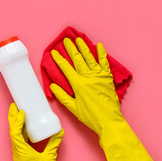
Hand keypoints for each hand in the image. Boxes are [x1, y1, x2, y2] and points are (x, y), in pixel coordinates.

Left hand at [8, 103, 63, 160]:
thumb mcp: (49, 157)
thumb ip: (54, 143)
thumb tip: (59, 131)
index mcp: (21, 151)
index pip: (15, 132)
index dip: (17, 120)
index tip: (21, 111)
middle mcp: (17, 152)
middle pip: (12, 132)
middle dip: (13, 118)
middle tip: (14, 106)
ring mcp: (19, 155)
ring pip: (14, 136)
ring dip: (16, 124)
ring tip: (18, 113)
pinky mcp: (23, 157)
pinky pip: (19, 141)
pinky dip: (21, 132)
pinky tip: (26, 128)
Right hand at [50, 37, 154, 160]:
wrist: (108, 120)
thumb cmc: (90, 116)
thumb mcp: (73, 108)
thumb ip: (62, 96)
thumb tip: (53, 86)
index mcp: (78, 84)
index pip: (66, 68)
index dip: (59, 59)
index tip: (54, 52)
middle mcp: (88, 77)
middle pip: (78, 59)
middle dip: (71, 49)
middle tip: (66, 40)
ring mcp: (99, 76)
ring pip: (90, 58)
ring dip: (84, 48)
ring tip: (79, 39)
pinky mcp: (107, 78)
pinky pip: (104, 63)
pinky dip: (102, 54)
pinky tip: (99, 46)